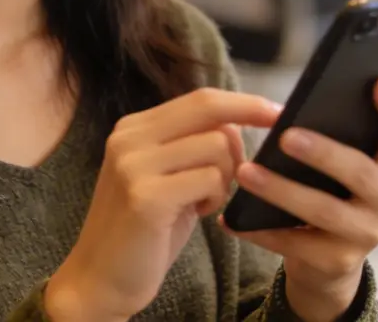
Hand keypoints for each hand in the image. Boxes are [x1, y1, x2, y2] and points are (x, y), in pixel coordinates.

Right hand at [44, 88, 281, 321]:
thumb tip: (240, 122)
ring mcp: (135, 165)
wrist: (100, 278)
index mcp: (134, 128)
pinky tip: (200, 213)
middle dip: (246, 130)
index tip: (277, 112)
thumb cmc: (144, 231)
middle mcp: (130, 138)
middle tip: (245, 170)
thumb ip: (190, 146)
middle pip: (209, 109)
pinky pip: (210, 179)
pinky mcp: (146, 196)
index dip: (244, 102)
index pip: (200, 98)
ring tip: (206, 200)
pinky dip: (216, 197)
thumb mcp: (164, 177)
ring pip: (217, 145)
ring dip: (226, 176)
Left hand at [222, 77, 377, 321]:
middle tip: (285, 136)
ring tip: (245, 172)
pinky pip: (294, 242)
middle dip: (323, 153)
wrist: (326, 260)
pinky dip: (260, 229)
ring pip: (324, 209)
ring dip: (281, 189)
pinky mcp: (337, 262)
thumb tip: (293, 109)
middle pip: (360, 173)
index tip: (377, 81)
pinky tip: (232, 218)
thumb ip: (332, 138)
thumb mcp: (339, 166)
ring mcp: (366, 235)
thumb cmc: (328, 193)